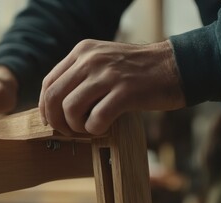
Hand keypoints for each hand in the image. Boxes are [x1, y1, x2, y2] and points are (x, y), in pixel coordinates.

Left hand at [39, 39, 184, 135]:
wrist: (176, 66)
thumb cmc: (137, 72)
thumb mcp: (103, 62)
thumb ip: (80, 76)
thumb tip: (55, 106)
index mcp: (82, 52)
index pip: (48, 83)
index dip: (45, 108)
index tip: (52, 122)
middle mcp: (91, 60)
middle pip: (53, 97)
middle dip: (56, 121)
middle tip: (68, 132)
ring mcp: (108, 75)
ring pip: (70, 109)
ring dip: (75, 127)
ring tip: (88, 128)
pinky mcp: (125, 91)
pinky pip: (96, 118)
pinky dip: (95, 129)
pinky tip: (104, 127)